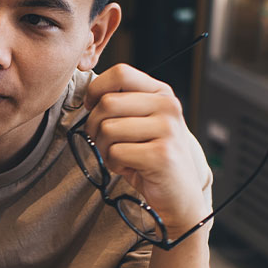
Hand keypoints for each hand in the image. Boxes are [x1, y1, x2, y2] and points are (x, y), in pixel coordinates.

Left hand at [84, 64, 212, 235]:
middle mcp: (168, 106)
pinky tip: (130, 168)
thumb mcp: (141, 122)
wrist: (179, 194)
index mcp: (162, 93)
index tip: (91, 107)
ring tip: (122, 156)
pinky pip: (115, 152)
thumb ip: (122, 104)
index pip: (120, 72)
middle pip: (107, 103)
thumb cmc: (151, 157)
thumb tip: (88, 97)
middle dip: (95, 126)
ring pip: (107, 129)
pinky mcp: (161, 155)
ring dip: (104, 148)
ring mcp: (167, 129)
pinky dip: (114, 164)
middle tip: (105, 142)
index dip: (96, 89)